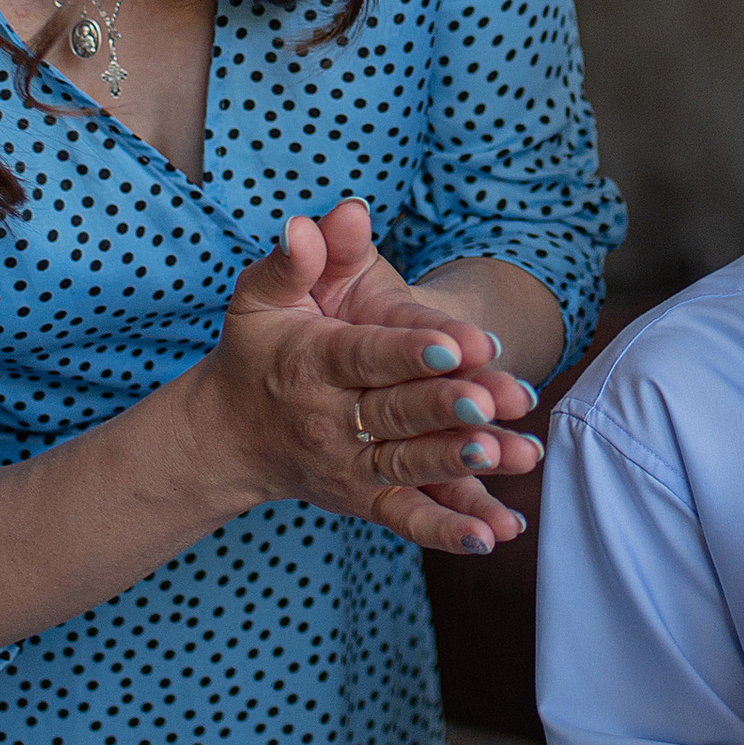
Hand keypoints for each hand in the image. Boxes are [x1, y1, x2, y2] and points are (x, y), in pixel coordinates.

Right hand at [191, 203, 543, 555]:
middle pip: (397, 413)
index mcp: (310, 362)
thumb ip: (298, 257)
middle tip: (501, 399)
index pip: (365, 356)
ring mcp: (349, 465)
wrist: (228, 433)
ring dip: (464, 464)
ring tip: (515, 453)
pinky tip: (498, 533)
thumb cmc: (256, 349)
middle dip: (451, 405)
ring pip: (411, 465)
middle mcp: (330, 420)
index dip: (411, 351)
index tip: (457, 345)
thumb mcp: (261, 296)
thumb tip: (342, 212)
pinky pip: (407, 517)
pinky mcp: (364, 498)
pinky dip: (450, 530)